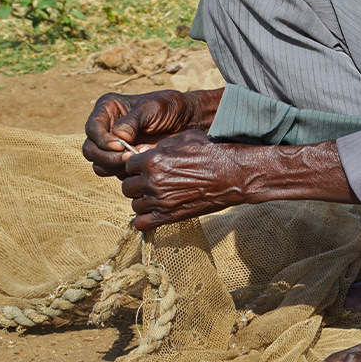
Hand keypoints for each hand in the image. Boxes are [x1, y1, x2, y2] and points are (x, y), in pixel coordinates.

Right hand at [82, 88, 222, 178]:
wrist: (187, 121)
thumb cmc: (170, 108)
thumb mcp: (152, 108)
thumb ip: (134, 121)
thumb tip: (119, 137)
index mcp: (107, 109)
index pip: (92, 128)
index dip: (102, 140)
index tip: (120, 145)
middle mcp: (105, 128)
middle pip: (91, 150)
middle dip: (108, 156)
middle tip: (130, 157)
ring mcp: (112, 146)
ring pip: (100, 165)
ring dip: (117, 166)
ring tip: (140, 157)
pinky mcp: (122, 160)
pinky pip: (115, 172)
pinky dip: (127, 171)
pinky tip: (145, 161)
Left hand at [120, 132, 250, 229]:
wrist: (233, 175)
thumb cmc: (213, 152)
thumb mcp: (186, 137)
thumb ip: (163, 145)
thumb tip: (149, 151)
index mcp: (153, 160)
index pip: (128, 166)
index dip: (137, 166)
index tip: (146, 168)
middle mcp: (152, 181)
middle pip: (127, 187)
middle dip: (136, 184)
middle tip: (150, 183)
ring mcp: (160, 201)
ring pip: (134, 205)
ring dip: (142, 201)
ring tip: (156, 197)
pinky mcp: (168, 217)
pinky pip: (142, 224)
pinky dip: (145, 220)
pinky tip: (155, 213)